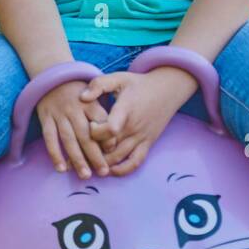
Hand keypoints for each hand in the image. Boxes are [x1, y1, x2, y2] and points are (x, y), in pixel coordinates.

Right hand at [36, 81, 111, 178]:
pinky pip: (50, 138)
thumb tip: (113, 138)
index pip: (101, 120)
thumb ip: (102, 112)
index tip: (113, 152)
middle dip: (95, 155)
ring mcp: (59, 113)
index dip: (107, 137)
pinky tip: (61, 168)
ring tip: (85, 175)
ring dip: (77, 159)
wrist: (52, 75)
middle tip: (103, 172)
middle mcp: (74, 108)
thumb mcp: (94, 93)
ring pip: (68, 139)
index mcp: (89, 101)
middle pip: (86, 134)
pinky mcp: (46, 118)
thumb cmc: (78, 90)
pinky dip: (55, 154)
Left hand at [79, 68, 196, 175]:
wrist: (167, 89)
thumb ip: (99, 84)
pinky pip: (135, 162)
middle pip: (110, 146)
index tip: (90, 125)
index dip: (96, 131)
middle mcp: (133, 127)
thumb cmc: (139, 83)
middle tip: (81, 149)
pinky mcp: (147, 143)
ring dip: (103, 163)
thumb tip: (81, 97)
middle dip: (93, 150)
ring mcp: (141, 137)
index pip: (110, 129)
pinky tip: (110, 170)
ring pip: (119, 157)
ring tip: (90, 162)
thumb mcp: (119, 78)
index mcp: (126, 110)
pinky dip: (122, 170)